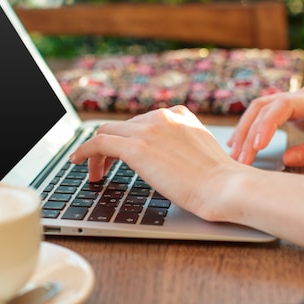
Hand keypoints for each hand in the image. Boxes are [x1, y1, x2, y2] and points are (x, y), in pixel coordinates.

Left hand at [69, 105, 248, 221]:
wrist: (225, 187)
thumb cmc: (220, 181)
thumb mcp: (202, 153)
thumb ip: (184, 148)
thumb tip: (169, 162)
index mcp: (179, 116)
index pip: (142, 122)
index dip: (127, 139)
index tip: (120, 153)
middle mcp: (162, 117)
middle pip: (122, 127)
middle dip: (111, 147)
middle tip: (105, 168)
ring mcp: (148, 130)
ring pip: (107, 132)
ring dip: (97, 152)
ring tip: (95, 173)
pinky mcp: (136, 147)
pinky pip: (98, 142)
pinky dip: (84, 151)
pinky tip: (77, 162)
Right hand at [228, 84, 303, 166]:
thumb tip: (287, 158)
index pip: (284, 105)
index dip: (267, 124)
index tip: (257, 146)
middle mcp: (302, 94)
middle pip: (264, 106)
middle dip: (249, 133)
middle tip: (241, 160)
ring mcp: (292, 98)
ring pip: (258, 108)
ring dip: (244, 131)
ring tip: (235, 155)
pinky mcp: (285, 106)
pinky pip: (261, 113)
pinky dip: (248, 128)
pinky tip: (237, 144)